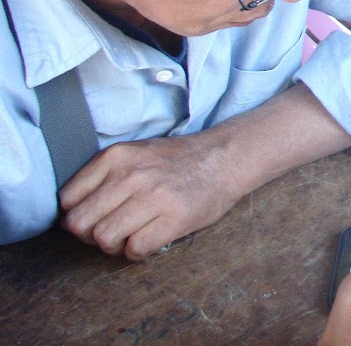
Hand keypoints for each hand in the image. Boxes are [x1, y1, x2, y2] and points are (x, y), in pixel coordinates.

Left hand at [60, 131, 242, 260]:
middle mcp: (132, 174)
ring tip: (129, 237)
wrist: (226, 158)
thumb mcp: (137, 153)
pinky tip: (147, 240)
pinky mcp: (174, 218)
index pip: (68, 199)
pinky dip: (136, 252)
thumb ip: (105, 175)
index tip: (92, 217)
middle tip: (108, 232)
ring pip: (104, 238)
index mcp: (117, 156)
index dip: (76, 214)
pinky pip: (135, 248)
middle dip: (89, 235)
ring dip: (113, 246)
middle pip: (80, 223)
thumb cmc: (179, 161)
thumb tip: (73, 213)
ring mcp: (153, 197)